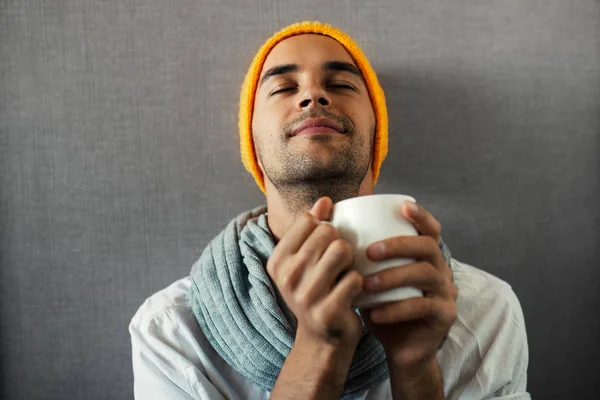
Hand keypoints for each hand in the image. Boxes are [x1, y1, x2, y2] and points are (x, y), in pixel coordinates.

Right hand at [266, 197, 363, 349]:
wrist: (322, 339)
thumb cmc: (316, 291)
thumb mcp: (305, 261)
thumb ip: (312, 229)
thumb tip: (324, 201)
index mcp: (277, 260)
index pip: (308, 220)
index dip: (325, 228)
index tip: (324, 247)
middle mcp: (287, 276)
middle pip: (328, 232)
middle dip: (339, 243)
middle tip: (338, 264)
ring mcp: (305, 295)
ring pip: (342, 250)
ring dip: (350, 261)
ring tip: (345, 273)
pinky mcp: (327, 311)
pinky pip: (355, 278)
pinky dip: (358, 283)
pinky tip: (351, 292)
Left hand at [360, 200, 457, 371]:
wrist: (400, 348)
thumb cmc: (382, 305)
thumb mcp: (370, 278)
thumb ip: (359, 256)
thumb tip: (328, 225)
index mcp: (426, 256)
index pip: (431, 229)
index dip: (421, 215)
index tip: (403, 205)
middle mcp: (441, 270)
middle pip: (428, 247)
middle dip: (398, 245)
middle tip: (370, 251)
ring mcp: (446, 292)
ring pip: (425, 274)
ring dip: (393, 277)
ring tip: (366, 284)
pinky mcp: (445, 316)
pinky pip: (423, 307)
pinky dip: (396, 309)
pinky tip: (374, 313)